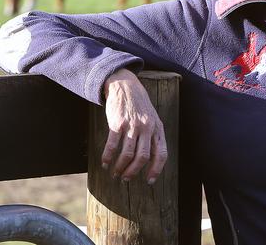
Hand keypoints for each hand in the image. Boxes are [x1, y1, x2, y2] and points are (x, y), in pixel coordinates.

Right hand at [102, 69, 167, 184]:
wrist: (125, 85)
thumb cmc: (139, 105)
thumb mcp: (152, 118)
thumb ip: (153, 135)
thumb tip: (151, 160)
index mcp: (157, 128)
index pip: (161, 153)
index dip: (156, 169)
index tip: (149, 180)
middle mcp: (146, 127)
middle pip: (143, 157)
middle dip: (134, 171)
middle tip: (126, 179)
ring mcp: (132, 125)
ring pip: (127, 154)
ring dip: (120, 167)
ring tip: (115, 173)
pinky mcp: (117, 123)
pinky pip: (113, 145)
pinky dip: (108, 157)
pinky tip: (105, 163)